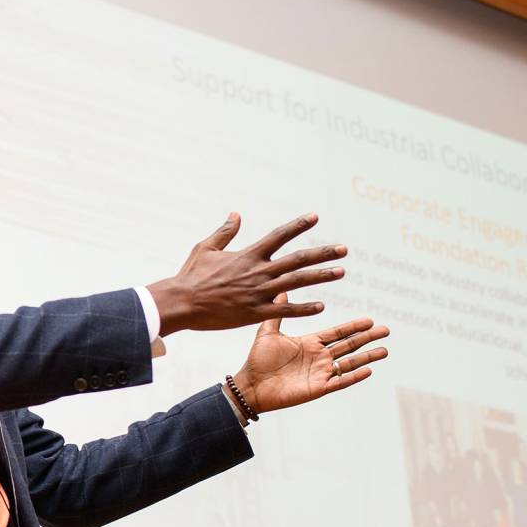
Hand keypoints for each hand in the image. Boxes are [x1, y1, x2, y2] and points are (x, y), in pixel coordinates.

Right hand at [147, 213, 345, 333]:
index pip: (279, 235)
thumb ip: (225, 231)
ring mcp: (259, 292)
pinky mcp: (255, 312)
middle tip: (344, 250)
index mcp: (248, 254)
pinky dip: (304, 308)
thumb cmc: (191, 275)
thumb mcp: (206, 247)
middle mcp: (258, 271)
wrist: (182, 303)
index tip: (315, 218)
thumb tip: (236, 214)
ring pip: (297, 282)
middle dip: (323, 253)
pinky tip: (321, 306)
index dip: (298, 225)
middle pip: (298, 259)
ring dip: (321, 276)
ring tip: (341, 272)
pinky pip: (285, 310)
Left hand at [232, 299, 388, 414]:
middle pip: (349, 346)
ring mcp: (320, 373)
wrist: (250, 385)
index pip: (337, 333)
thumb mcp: (268, 332)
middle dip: (367, 338)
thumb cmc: (257, 361)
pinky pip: (340, 382)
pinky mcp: (317, 388)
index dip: (354, 326)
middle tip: (386, 330)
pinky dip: (354, 376)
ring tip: (385, 350)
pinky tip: (369, 369)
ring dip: (367, 356)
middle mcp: (318, 358)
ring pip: (349, 363)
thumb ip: (277, 312)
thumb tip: (282, 289)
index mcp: (309, 344)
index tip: (370, 320)